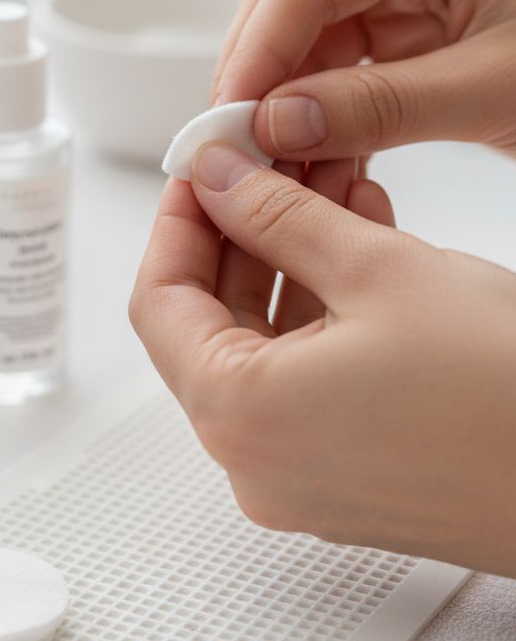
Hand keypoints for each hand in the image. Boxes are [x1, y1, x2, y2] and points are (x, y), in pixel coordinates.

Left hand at [129, 144, 515, 574]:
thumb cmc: (501, 394)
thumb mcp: (377, 270)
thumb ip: (278, 216)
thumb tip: (218, 177)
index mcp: (240, 416)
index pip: (158, 302)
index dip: (179, 221)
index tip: (206, 167)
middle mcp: (258, 462)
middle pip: (210, 322)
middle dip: (243, 230)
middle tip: (272, 162)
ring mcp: (305, 478)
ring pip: (266, 345)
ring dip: (292, 261)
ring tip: (332, 183)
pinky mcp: (353, 478)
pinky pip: (308, 380)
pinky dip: (324, 312)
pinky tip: (361, 242)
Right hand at [213, 0, 515, 160]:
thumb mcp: (495, 91)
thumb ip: (380, 107)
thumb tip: (273, 124)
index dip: (257, 47)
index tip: (228, 115)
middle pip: (296, 5)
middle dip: (259, 77)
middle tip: (228, 149)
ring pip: (308, 44)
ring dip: (283, 106)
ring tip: (261, 169)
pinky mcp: (408, 36)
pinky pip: (341, 74)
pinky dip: (320, 121)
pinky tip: (305, 165)